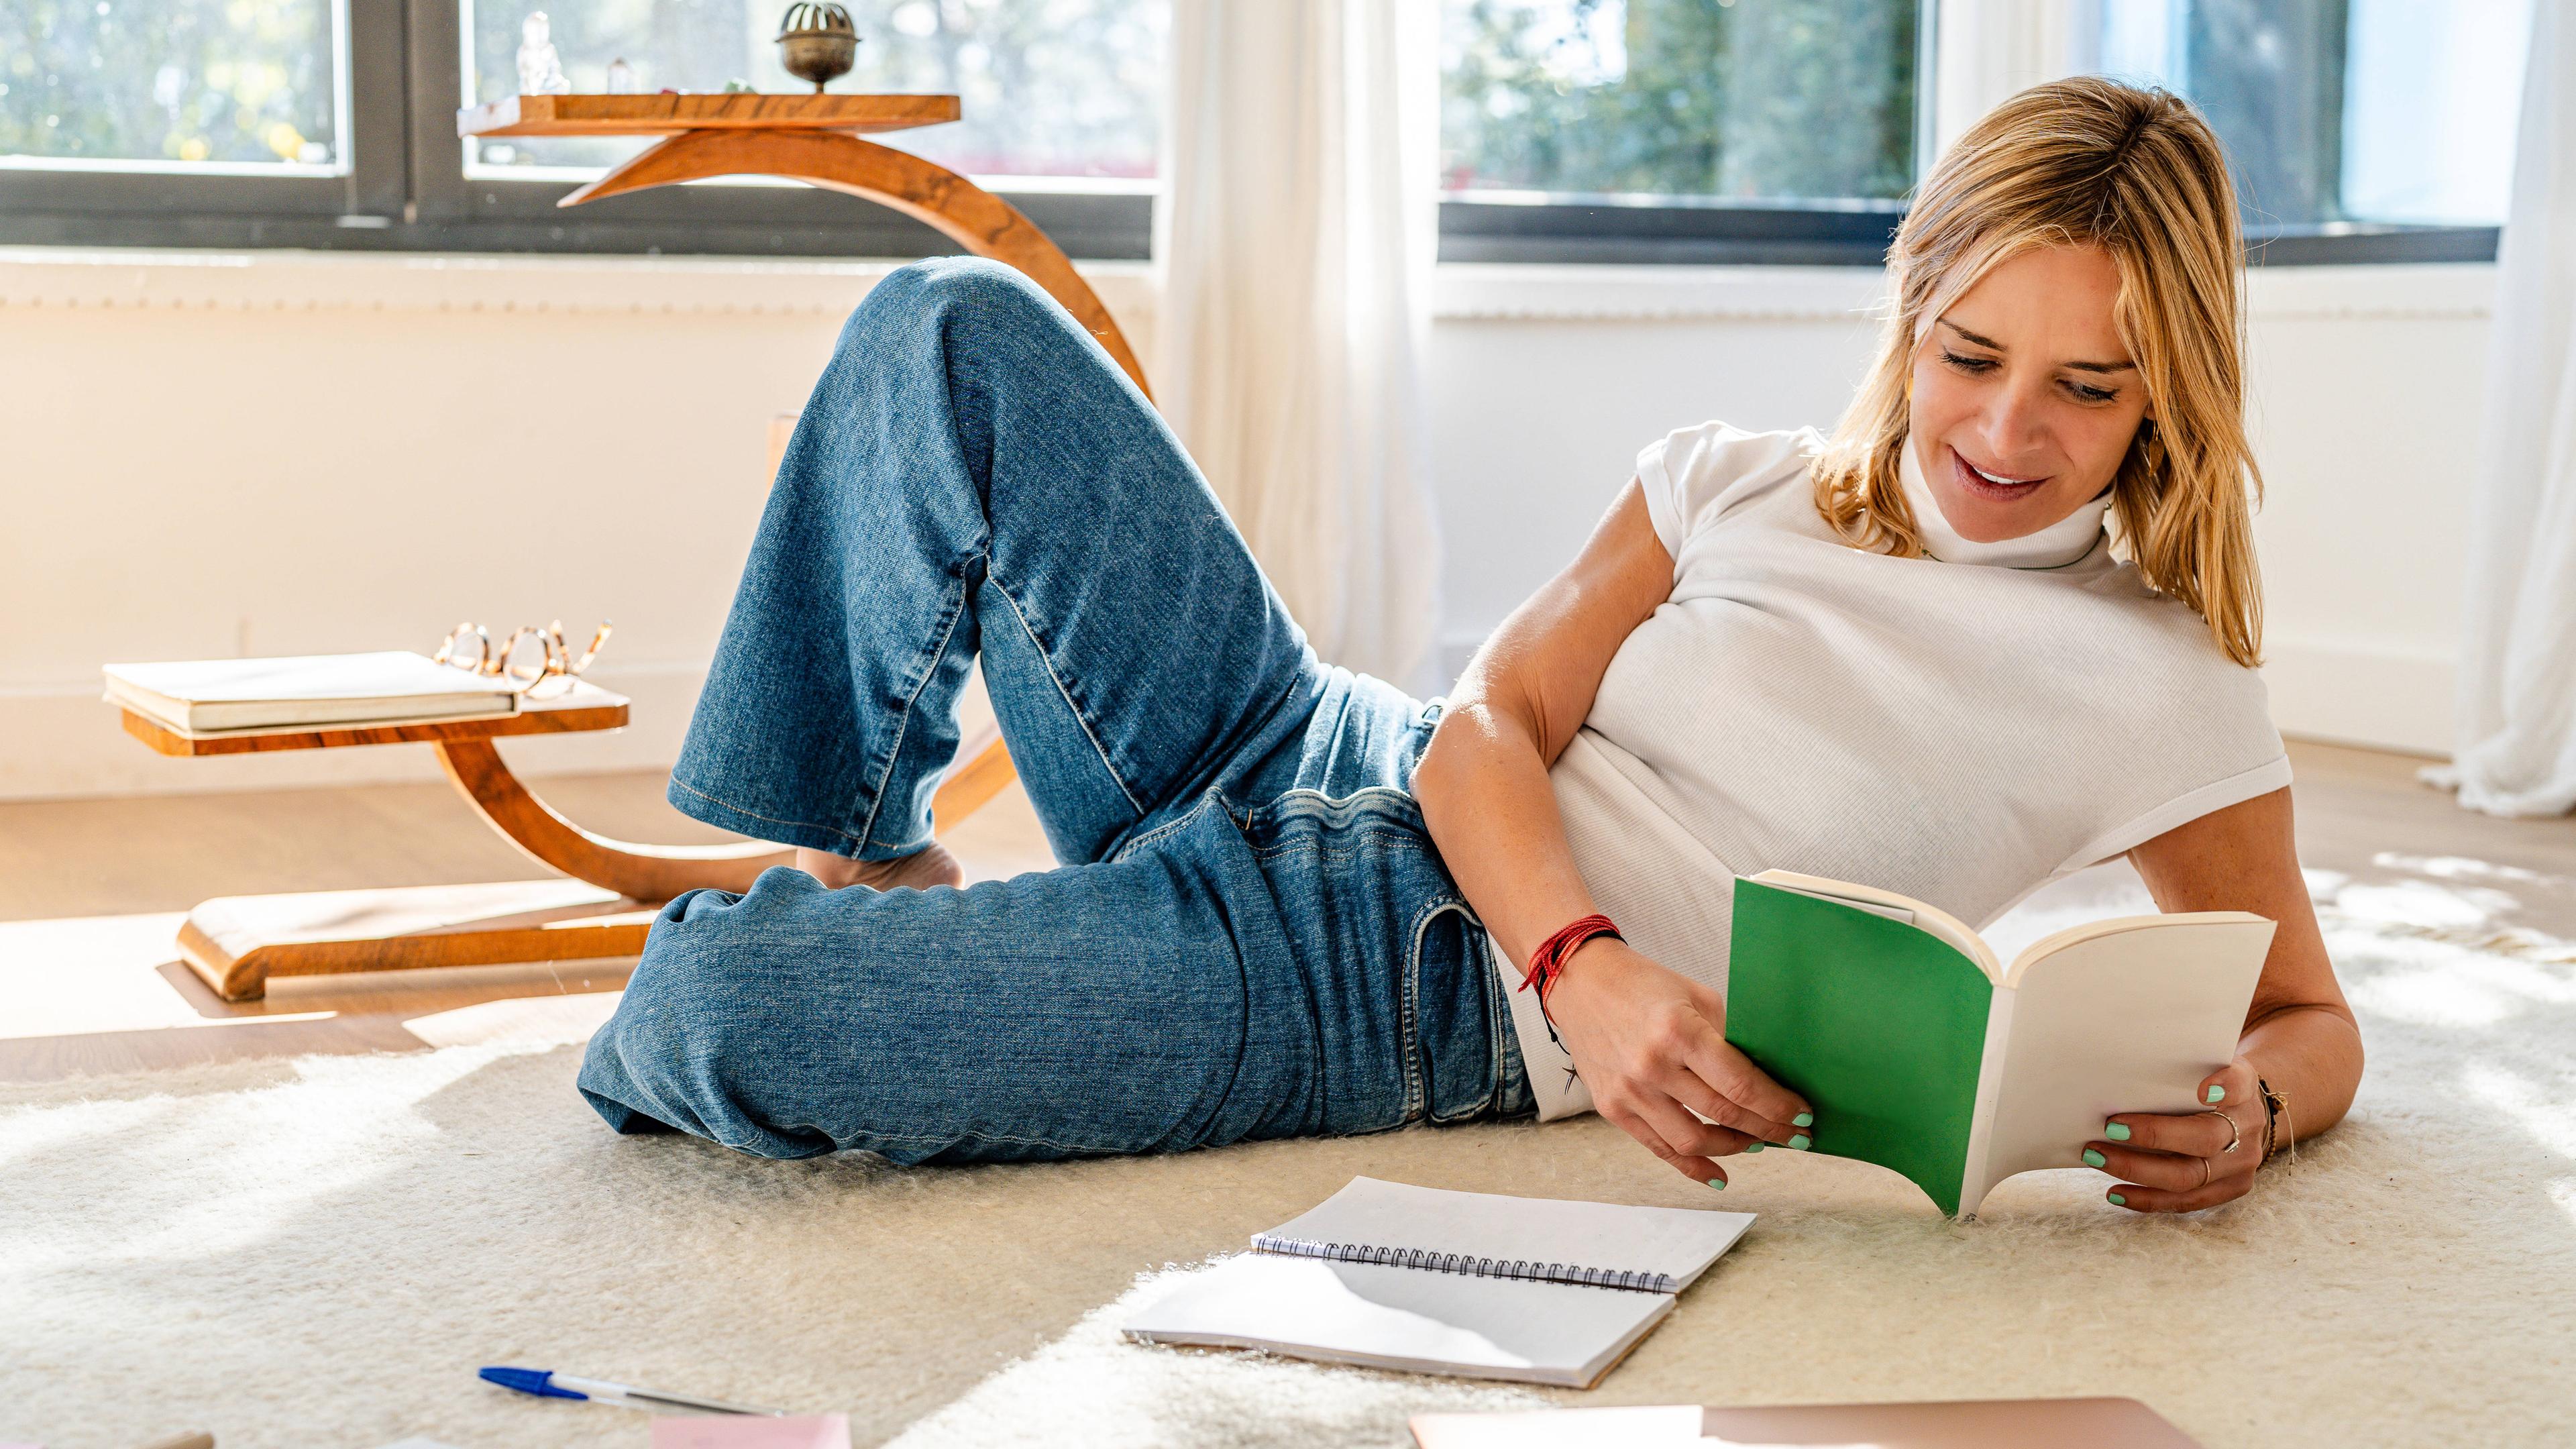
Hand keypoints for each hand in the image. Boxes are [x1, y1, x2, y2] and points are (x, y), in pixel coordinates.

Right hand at [1542, 936, 1811, 1188]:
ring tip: (1759, 1142)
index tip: (1802, 1113)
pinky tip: (1720, 1174)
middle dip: (1769, 1129)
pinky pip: (1659, 1149)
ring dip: (1735, 1148)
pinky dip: (1693, 1167)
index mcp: (1678, 1031)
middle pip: (1723, 1114)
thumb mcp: (1696, 997)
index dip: (1778, 1105)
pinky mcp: (1612, 1108)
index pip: (1740, 1084)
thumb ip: (1731, 1036)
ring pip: (1693, 1142)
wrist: (1582, 983)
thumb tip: (1772, 1076)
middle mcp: (1651, 1065)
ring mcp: (1629, 1092)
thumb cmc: (1644, 985)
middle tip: (1795, 1135)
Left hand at [2086, 1057, 2263, 1212]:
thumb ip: (2175, 1064)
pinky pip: (2187, 1201)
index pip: (2238, 1084)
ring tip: (2097, 1158)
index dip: (2224, 1088)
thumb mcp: (2201, 1063)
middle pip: (2205, 1138)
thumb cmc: (2204, 1080)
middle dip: (2154, 1135)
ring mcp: (2242, 1162)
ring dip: (2137, 1169)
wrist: (2241, 1108)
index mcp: (2243, 1087)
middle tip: (2110, 1127)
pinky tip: (2116, 1192)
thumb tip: (2112, 1067)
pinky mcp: (2232, 1188)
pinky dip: (2148, 1198)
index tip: (2202, 1090)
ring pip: (2189, 1176)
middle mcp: (2247, 1126)